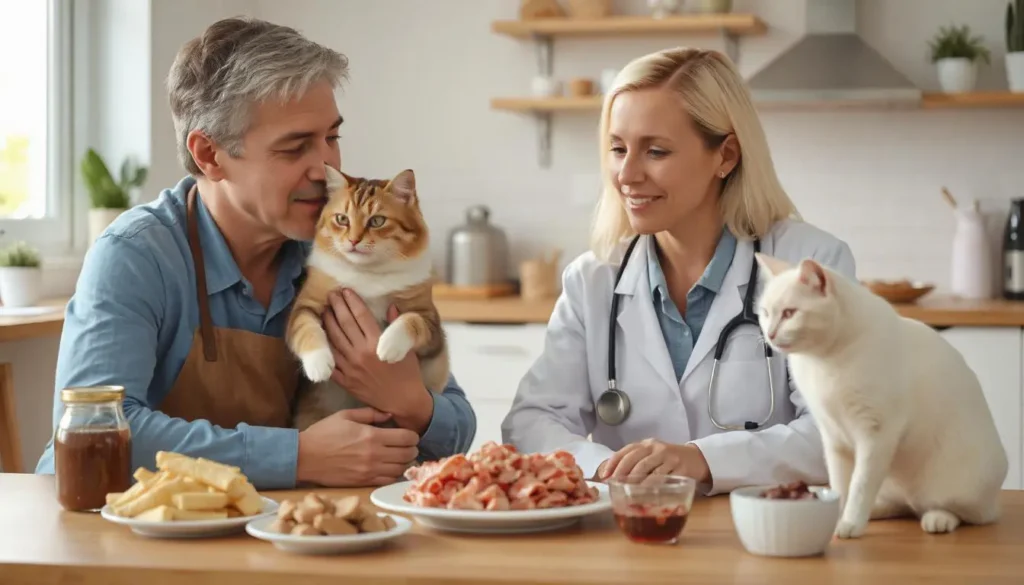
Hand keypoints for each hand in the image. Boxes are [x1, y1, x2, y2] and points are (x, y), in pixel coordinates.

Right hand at [296, 408, 419, 486]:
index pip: (407, 437)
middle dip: (412, 449)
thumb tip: (390, 415)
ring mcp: (369, 470)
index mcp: (372, 435)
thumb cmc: (323, 433)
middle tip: (408, 446)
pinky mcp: (363, 482)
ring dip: (405, 463)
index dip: (413, 436)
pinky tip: (390, 468)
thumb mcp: (345, 415)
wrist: (304, 457)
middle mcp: (374, 454)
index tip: (409, 435)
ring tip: (401, 457)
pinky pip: (388, 481)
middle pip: (408, 454)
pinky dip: (393, 475)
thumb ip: (370, 414)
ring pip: (400, 469)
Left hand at [322, 288, 433, 432]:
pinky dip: (325, 349)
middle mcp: (362, 352)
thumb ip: (395, 326)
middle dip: (337, 306)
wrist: (403, 401)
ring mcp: (351, 367)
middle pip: (345, 324)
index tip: (346, 290)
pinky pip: (331, 362)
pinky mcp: (346, 380)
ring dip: (328, 323)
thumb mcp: (406, 347)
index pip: (361, 316)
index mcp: (377, 343)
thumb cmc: (408, 374)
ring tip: (324, 310)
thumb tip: (390, 306)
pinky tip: (322, 338)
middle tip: (331, 294)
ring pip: (334, 340)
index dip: (353, 301)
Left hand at [596, 439, 710, 483]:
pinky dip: (651, 486)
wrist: (696, 459)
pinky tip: (644, 493)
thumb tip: (610, 477)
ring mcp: (668, 457)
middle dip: (621, 473)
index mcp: (646, 444)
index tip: (604, 476)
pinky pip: (662, 478)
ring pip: (646, 468)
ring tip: (625, 490)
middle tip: (614, 485)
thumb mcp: (652, 457)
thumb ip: (635, 463)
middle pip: (634, 459)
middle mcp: (656, 447)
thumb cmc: (668, 461)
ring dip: (634, 481)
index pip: (625, 451)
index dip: (613, 463)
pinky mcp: (680, 468)